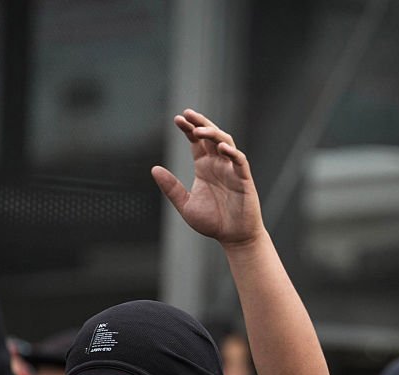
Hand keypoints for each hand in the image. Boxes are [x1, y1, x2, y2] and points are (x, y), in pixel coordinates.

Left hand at [151, 110, 263, 246]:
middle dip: (200, 123)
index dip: (188, 128)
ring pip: (225, 142)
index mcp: (204, 167)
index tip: (177, 119)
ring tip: (199, 130)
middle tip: (187, 113)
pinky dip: (232, 152)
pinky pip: (239, 161)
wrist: (233, 237)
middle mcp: (218, 164)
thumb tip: (154, 169)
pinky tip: (221, 147)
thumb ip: (171, 187)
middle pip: (210, 135)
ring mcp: (231, 170)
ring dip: (213, 133)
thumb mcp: (185, 204)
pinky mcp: (244, 179)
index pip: (196, 142)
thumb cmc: (213, 222)